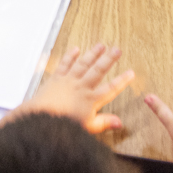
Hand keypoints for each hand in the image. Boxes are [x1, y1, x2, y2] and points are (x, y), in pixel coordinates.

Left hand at [13, 43, 133, 134]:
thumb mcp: (88, 127)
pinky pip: (64, 64)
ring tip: (101, 45)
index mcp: (91, 100)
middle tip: (117, 50)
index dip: (122, 80)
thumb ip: (104, 123)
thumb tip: (119, 122)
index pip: (111, 89)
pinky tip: (75, 49)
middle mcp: (81, 87)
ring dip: (93, 54)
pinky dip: (70, 56)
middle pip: (98, 70)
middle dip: (109, 59)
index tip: (131, 73)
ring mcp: (68, 80)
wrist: (41, 118)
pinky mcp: (56, 78)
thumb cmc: (64, 124)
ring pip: (83, 64)